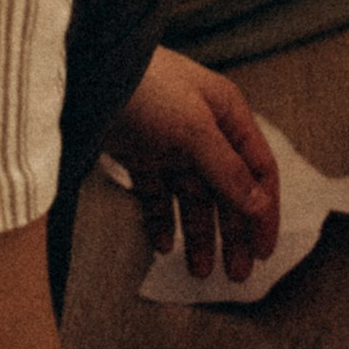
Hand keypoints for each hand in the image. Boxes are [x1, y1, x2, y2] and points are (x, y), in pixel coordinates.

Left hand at [104, 45, 280, 283]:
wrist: (84, 73)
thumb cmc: (146, 86)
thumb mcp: (194, 128)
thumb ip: (228, 170)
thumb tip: (261, 206)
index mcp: (227, 116)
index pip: (258, 170)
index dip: (264, 212)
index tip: (263, 252)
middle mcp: (203, 131)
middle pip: (228, 191)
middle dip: (234, 234)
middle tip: (236, 275)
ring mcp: (170, 144)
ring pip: (193, 199)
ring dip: (199, 235)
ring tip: (200, 272)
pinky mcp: (139, 155)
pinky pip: (156, 197)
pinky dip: (161, 222)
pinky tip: (163, 246)